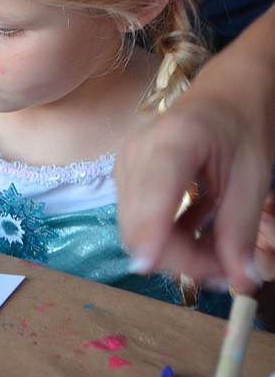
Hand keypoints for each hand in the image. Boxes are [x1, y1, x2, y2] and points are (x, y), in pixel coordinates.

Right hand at [115, 6, 274, 294]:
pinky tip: (198, 233)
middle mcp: (137, 153)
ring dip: (175, 252)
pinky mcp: (125, 175)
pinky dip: (167, 237)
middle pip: (140, 225)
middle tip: (224, 273)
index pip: (153, 198)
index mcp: (173, 142)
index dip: (156, 242)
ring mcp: (125, 164)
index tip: (179, 276)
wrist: (225, 94)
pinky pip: (137, 220)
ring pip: (136, 229)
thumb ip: (240, 231)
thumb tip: (240, 282)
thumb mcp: (251, 179)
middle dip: (180, 258)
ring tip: (217, 254)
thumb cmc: (242, 127)